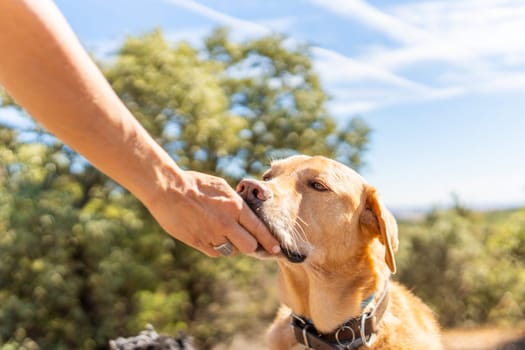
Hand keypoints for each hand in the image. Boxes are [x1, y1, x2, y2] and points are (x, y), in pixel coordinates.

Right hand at [143, 168, 280, 256]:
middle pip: (250, 247)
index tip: (277, 248)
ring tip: (223, 233)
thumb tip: (246, 212)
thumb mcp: (221, 187)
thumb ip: (235, 202)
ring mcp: (212, 235)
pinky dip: (216, 247)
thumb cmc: (195, 184)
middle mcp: (226, 223)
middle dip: (250, 245)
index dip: (270, 241)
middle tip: (246, 240)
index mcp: (235, 207)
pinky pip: (216, 252)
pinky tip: (210, 235)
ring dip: (232, 246)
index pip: (259, 229)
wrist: (167, 189)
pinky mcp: (198, 243)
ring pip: (233, 251)